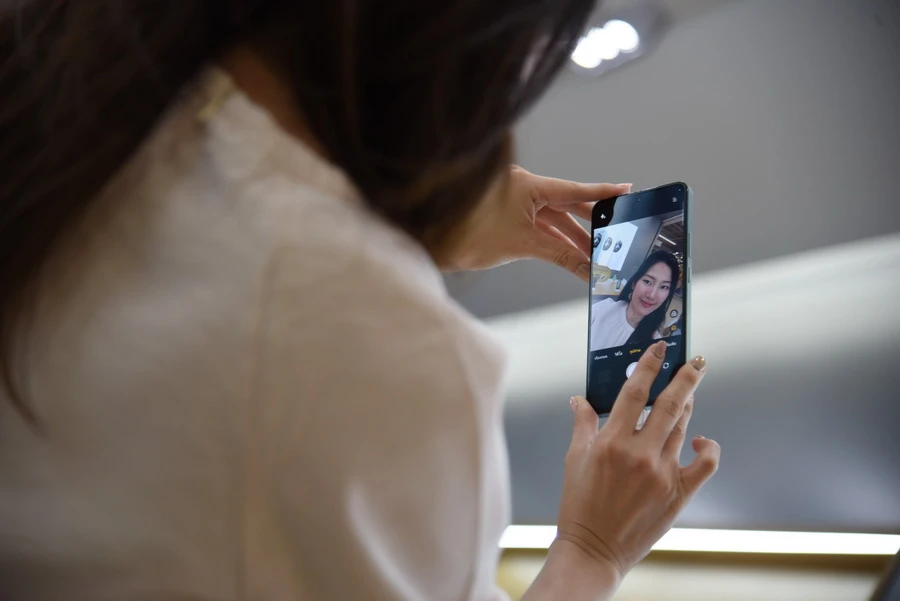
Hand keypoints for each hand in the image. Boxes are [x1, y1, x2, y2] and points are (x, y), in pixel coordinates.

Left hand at [442, 166, 630, 280]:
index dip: (602, 192)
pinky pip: (541, 227)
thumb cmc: (468, 236)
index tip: (626, 190)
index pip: (573, 188)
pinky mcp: (510, 218)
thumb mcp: (523, 246)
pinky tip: (574, 254)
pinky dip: (557, 241)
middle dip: (591, 223)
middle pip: (567, 203)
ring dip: (575, 237)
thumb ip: (561, 255)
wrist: (434, 244)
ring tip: (596, 255)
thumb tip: (588, 269)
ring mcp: (517, 203)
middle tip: (615, 234)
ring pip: (555, 219)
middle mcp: (523, 189)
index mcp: (527, 184)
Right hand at [558, 341, 719, 579]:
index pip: (634, 392)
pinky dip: (707, 447)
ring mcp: (662, 473)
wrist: (594, 550)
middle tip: (696, 360)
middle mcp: (639, 454)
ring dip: (688, 406)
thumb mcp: (574, 460)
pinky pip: (705, 463)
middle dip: (686, 377)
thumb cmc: (579, 505)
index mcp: (611, 442)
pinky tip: (700, 439)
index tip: (660, 348)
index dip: (649, 366)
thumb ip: (582, 425)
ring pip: (683, 427)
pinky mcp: (678, 493)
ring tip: (689, 392)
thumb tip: (579, 399)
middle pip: (670, 404)